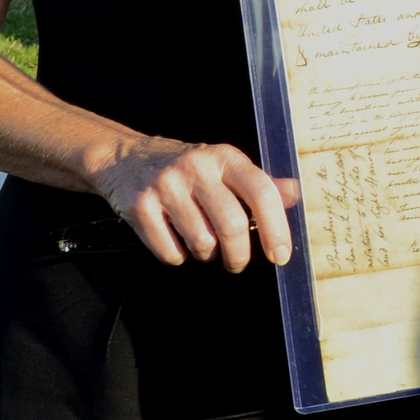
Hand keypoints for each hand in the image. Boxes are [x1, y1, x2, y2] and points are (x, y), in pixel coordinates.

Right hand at [91, 137, 298, 271]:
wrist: (124, 157)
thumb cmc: (187, 169)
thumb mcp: (225, 167)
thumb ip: (260, 183)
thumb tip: (295, 194)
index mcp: (225, 157)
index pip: (261, 192)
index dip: (275, 228)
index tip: (280, 255)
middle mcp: (196, 166)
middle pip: (232, 225)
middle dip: (239, 255)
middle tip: (236, 262)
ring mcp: (166, 186)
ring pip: (202, 243)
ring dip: (205, 254)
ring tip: (200, 241)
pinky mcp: (140, 206)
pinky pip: (170, 252)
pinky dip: (177, 256)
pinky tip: (173, 238)